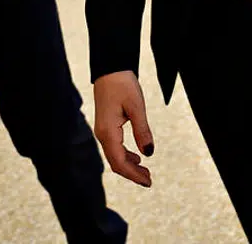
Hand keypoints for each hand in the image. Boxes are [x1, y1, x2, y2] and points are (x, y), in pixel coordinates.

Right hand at [93, 71, 154, 186]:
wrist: (110, 69)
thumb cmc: (123, 85)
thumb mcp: (137, 107)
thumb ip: (142, 131)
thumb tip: (149, 153)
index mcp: (108, 132)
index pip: (120, 162)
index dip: (133, 175)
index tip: (148, 182)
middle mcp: (102, 135)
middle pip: (116, 163)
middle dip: (132, 174)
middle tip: (149, 180)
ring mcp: (103, 131)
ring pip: (115, 156)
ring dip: (130, 166)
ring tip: (146, 171)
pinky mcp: (106, 126)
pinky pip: (114, 147)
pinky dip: (126, 156)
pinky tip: (137, 157)